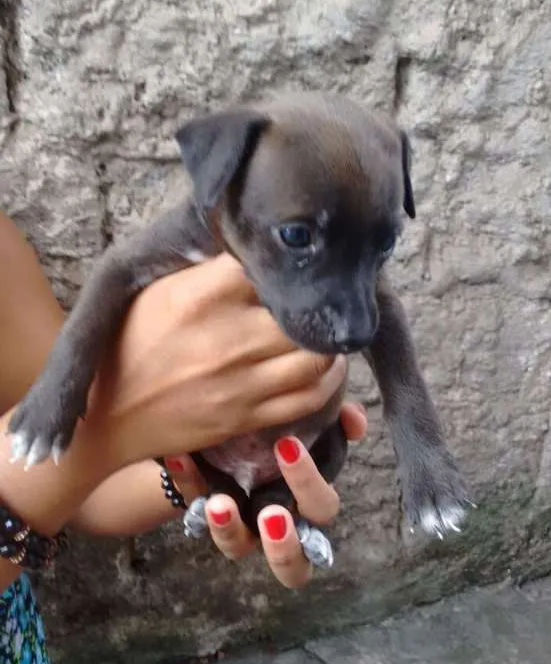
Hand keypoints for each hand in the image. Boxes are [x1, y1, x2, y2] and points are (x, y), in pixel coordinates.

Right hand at [93, 254, 346, 470]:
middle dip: (314, 303)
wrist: (107, 416)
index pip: (266, 263)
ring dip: (329, 342)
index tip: (289, 260)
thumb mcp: (156, 292)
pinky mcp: (247, 417)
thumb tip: (256, 246)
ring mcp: (239, 382)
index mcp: (199, 296)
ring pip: (317, 356)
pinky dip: (329, 379)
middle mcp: (225, 338)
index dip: (283, 261)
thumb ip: (206, 271)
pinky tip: (326, 365)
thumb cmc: (130, 344)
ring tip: (324, 330)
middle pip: (301, 311)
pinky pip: (310, 397)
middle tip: (319, 297)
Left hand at [167, 402, 367, 588]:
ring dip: (229, 530)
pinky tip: (179, 456)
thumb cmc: (284, 440)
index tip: (288, 447)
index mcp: (308, 506)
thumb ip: (338, 422)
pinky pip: (192, 509)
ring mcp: (239, 529)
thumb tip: (353, 417)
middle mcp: (276, 528)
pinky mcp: (203, 515)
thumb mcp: (313, 429)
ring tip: (218, 504)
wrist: (236, 438)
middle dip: (284, 546)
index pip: (322, 509)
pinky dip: (187, 483)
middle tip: (271, 515)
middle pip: (293, 564)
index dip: (310, 486)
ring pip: (237, 549)